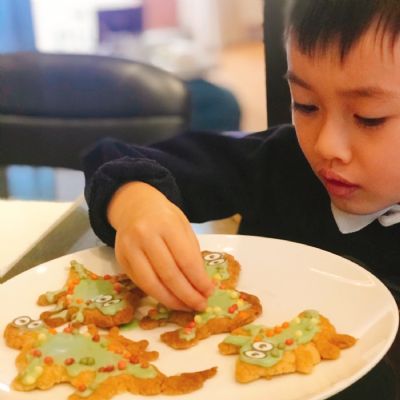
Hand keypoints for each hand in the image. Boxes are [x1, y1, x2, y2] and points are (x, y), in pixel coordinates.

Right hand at [107, 182, 213, 310]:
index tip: (209, 292)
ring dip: (171, 300)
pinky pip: (141, 283)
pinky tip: (170, 299)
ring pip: (151, 284)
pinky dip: (157, 295)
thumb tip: (200, 283)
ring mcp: (129, 248)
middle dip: (187, 294)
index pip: (185, 259)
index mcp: (166, 224)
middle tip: (200, 304)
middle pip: (169, 274)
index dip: (199, 280)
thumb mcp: (183, 226)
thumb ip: (191, 252)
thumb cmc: (164, 217)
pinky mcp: (120, 260)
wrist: (134, 206)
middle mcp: (145, 235)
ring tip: (186, 306)